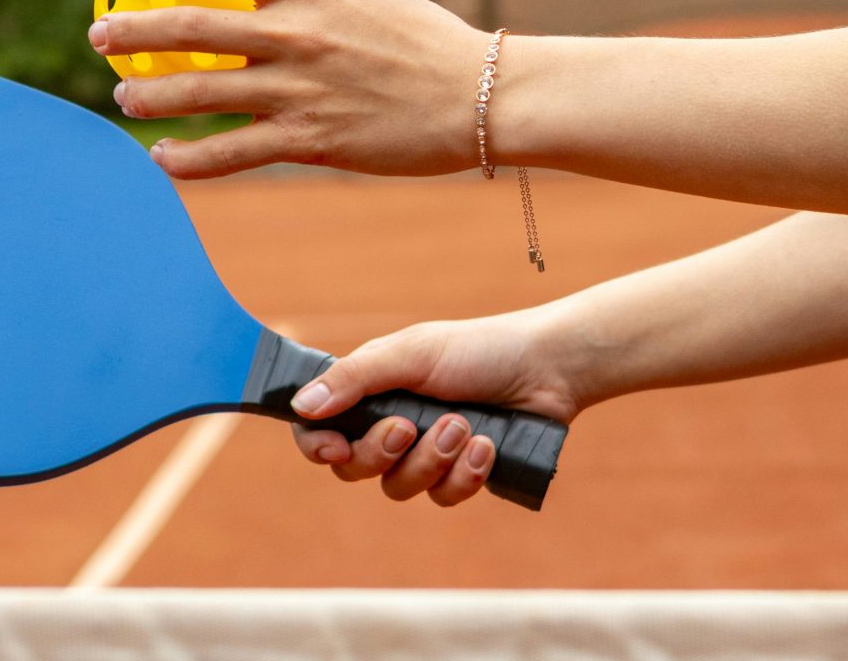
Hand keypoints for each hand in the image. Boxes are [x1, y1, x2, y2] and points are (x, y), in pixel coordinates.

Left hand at [88, 0, 489, 177]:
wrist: (479, 97)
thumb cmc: (422, 44)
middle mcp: (296, 31)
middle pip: (189, 25)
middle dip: (133, 32)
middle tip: (102, 39)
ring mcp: (299, 88)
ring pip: (200, 91)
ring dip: (150, 96)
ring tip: (125, 99)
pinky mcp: (309, 141)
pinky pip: (230, 154)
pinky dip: (187, 159)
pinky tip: (163, 160)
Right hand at [289, 307, 590, 505]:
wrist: (547, 369)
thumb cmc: (477, 351)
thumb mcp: (411, 354)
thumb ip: (354, 380)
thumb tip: (300, 406)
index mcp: (369, 392)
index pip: (318, 429)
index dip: (316, 445)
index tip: (334, 448)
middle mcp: (390, 426)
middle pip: (353, 469)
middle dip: (382, 452)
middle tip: (411, 425)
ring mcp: (424, 455)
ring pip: (399, 488)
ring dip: (432, 459)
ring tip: (465, 426)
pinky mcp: (459, 476)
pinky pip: (442, 497)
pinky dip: (464, 474)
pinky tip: (487, 447)